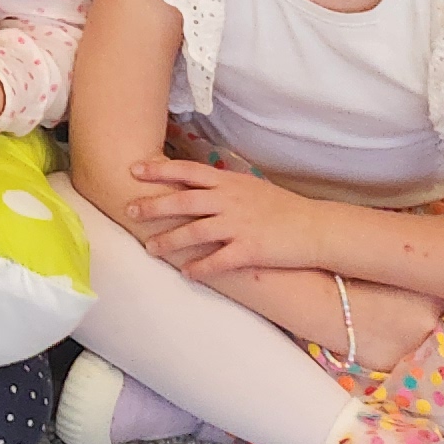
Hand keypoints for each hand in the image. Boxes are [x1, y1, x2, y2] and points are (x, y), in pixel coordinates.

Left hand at [125, 156, 321, 277]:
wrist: (315, 228)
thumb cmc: (283, 208)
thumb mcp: (251, 187)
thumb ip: (224, 186)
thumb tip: (199, 184)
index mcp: (229, 182)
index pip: (187, 171)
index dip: (159, 169)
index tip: (134, 169)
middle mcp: (229, 200)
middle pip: (183, 200)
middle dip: (153, 205)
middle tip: (129, 209)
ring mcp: (238, 225)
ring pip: (194, 231)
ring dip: (169, 241)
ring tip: (150, 248)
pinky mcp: (248, 250)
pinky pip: (217, 261)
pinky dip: (200, 268)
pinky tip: (186, 274)